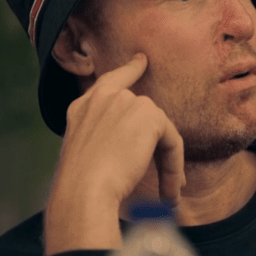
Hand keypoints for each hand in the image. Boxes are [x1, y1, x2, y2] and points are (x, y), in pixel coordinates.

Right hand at [43, 53, 184, 255]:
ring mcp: (126, 102)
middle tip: (169, 182)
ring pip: (161, 133)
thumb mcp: (86, 155)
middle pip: (146, 115)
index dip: (130, 70)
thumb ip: (106, 140)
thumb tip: (141, 148)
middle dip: (158, 148)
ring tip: (167, 195)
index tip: (142, 60)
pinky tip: (170, 191)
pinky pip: (173, 143)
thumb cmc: (80, 187)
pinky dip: (174, 168)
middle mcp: (104, 98)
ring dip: (168, 165)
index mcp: (84, 107)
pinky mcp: (149, 115)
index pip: (111, 81)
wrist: (83, 190)